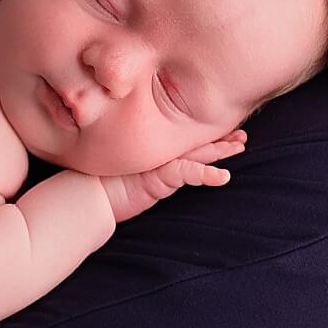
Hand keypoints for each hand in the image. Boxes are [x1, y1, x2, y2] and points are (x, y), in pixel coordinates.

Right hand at [96, 130, 247, 224]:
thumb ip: (133, 170)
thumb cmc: (98, 187)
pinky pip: (189, 174)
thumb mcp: (121, 176)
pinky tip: (224, 178)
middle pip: (193, 143)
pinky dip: (207, 176)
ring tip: (241, 145)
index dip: (203, 137)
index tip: (223, 131)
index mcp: (152, 155)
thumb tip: (138, 169)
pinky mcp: (159, 175)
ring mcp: (159, 163)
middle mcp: (157, 155)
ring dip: (220, 150)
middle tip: (241, 134)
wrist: (86, 196)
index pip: (182, 142)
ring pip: (197, 154)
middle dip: (219, 138)